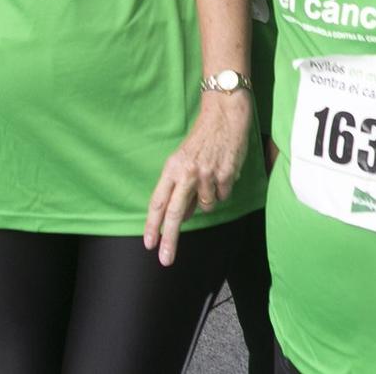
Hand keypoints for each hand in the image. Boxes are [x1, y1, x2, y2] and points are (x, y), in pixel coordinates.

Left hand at [143, 94, 252, 266]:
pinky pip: (222, 197)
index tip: (149, 244)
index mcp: (172, 168)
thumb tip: (181, 218)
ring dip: (207, 200)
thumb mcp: (184, 160)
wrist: (224, 115)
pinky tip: (222, 173)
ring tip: (210, 177)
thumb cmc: (202, 138)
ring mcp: (207, 175)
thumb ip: (180, 188)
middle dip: (170, 239)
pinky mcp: (226, 176)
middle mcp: (187, 173)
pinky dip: (222, 190)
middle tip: (165, 259)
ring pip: (205, 206)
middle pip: (175, 213)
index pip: (158, 201)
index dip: (152, 225)